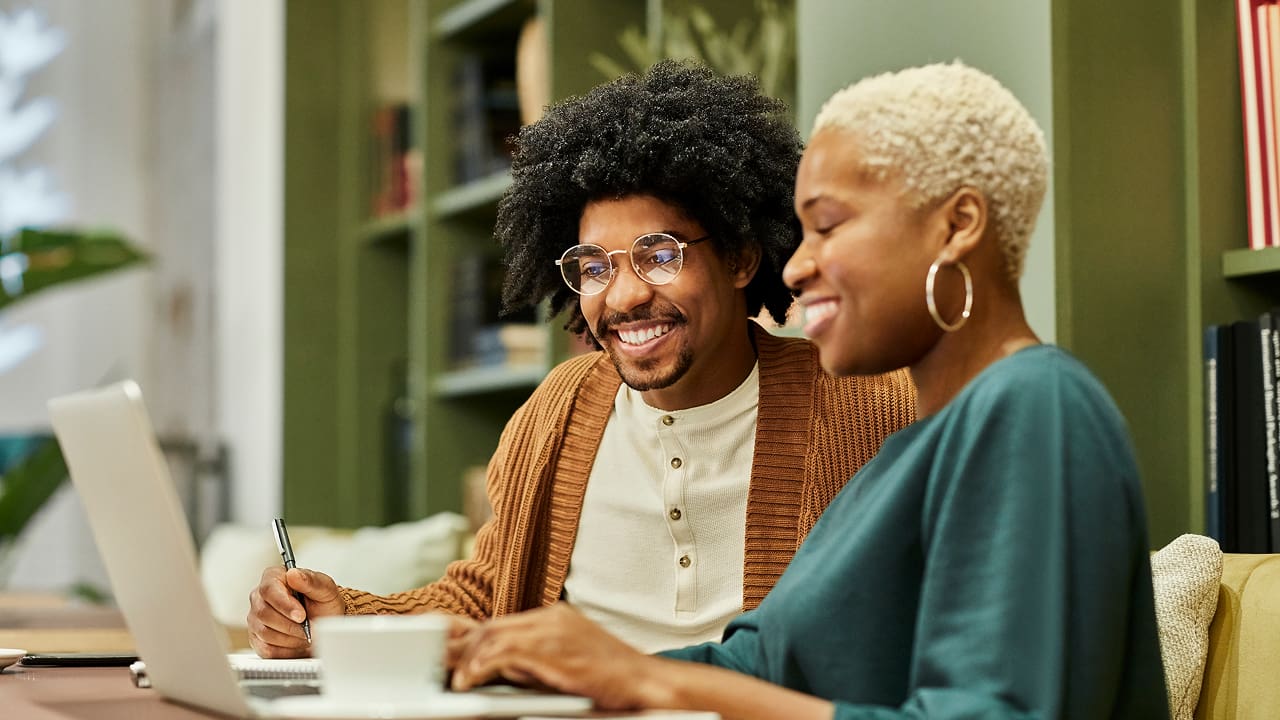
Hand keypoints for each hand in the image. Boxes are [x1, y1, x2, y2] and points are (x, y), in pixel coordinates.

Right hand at [247, 566, 344, 657]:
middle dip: (290, 624)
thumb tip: (293, 574)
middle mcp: (259, 597)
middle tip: (308, 627)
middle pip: (264, 613)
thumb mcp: (325, 589)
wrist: (325, 624)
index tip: (301, 615)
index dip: (284, 605)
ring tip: (305, 633)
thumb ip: (310, 580)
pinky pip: (266, 649)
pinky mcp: (257, 639)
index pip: (269, 589)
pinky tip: (297, 642)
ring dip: (290, 637)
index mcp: (273, 577)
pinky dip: (286, 649)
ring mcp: (255, 618)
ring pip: (265, 633)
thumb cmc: (323, 603)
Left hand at [450, 603, 665, 709]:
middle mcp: (551, 617)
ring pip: (493, 636)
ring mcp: (552, 630)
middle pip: (493, 626)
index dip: (474, 637)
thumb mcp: (568, 661)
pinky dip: (482, 667)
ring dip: (468, 659)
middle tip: (440, 661)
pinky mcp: (552, 648)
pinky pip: (504, 653)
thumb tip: (503, 668)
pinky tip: (469, 681)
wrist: (644, 682)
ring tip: (452, 678)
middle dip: (463, 645)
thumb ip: (536, 659)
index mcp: (555, 617)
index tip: (451, 647)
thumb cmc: (611, 678)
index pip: (503, 622)